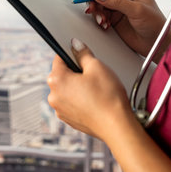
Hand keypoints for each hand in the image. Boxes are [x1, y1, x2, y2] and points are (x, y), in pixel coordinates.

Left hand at [47, 38, 170, 171]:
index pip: (59, 58)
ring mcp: (60, 110)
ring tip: (96, 89)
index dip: (72, 53)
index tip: (82, 54)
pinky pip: (72, 102)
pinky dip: (81, 99)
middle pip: (62, 74)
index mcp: (56, 80)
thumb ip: (83, 53)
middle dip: (76, 71)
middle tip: (94, 74)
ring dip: (78, 86)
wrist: (117, 126)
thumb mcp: (97, 67)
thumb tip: (76, 45)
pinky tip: (95, 100)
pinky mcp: (69, 119)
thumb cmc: (108, 98)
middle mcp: (53, 96)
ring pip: (67, 89)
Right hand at [82, 0, 170, 60]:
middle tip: (92, 9)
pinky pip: (101, 15)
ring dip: (97, 12)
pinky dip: (100, 19)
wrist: (157, 45)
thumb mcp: (137, 11)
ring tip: (102, 21)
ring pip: (100, 4)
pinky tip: (105, 25)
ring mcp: (119, 7)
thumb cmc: (155, 25)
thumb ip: (117, 2)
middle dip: (95, 0)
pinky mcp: (114, 18)